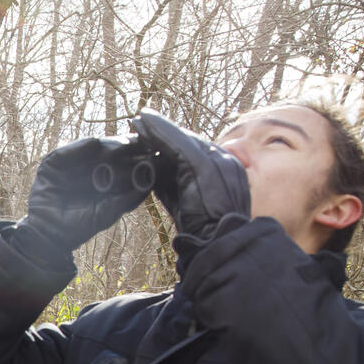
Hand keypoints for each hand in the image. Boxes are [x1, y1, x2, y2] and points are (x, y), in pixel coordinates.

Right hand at [21, 137, 153, 249]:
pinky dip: (79, 147)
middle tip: (143, 144)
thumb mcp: (107, 214)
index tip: (156, 154)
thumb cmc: (78, 228)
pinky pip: (67, 151)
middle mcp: (91, 167)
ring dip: (110, 145)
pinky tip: (95, 143)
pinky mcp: (53, 163)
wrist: (46, 236)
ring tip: (124, 145)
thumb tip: (148, 183)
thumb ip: (126, 200)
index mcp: (107, 178)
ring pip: (94, 148)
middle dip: (128, 147)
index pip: (126, 162)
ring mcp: (72, 163)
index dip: (140, 157)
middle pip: (112, 151)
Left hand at [130, 111, 249, 237]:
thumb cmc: (201, 230)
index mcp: (225, 170)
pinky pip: (177, 142)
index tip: (152, 136)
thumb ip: (173, 184)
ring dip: (157, 127)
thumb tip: (152, 170)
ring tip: (138, 119)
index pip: (195, 150)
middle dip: (163, 131)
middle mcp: (224, 160)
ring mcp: (217, 160)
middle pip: (189, 140)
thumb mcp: (186, 202)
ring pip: (182, 138)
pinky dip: (159, 131)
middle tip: (141, 121)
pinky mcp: (204, 165)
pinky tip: (143, 123)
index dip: (171, 142)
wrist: (218, 243)